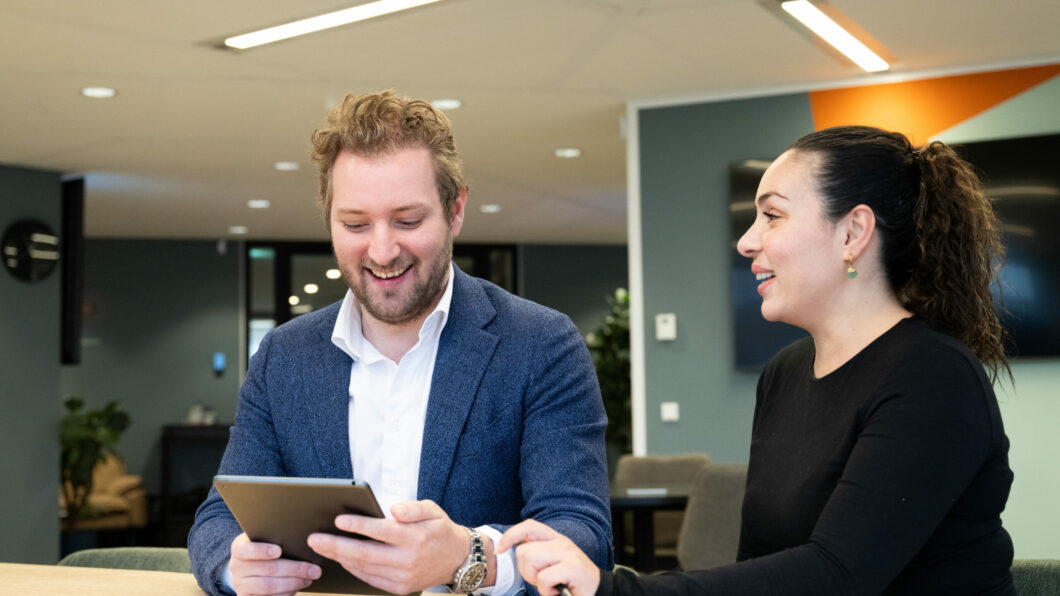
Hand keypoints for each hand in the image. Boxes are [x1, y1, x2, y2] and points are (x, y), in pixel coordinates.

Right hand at [228, 532, 320, 595]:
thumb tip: (304, 537)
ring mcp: (240, 584)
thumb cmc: (264, 548)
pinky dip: (285, 594)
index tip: (279, 550)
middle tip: (314, 569)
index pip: (245, 549)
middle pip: (266, 569)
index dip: (261, 550)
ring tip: (309, 579)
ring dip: (292, 583)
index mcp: (239, 548)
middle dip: (293, 569)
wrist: (249, 568)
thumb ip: (275, 537)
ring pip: (268, 586)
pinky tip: (297, 589)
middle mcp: (236, 567)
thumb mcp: (264, 539)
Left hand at [307, 499, 488, 593]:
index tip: (338, 520)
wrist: (457, 559)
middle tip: (315, 539)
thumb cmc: (440, 530)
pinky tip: (342, 559)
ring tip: (322, 548)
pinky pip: (370, 579)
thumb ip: (412, 508)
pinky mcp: (400, 588)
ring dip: (340, 558)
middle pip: (365, 554)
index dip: (357, 526)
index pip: (380, 531)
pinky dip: (354, 569)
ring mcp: (403, 577)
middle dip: (336, 546)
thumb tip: (393, 510)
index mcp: (415, 538)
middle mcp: (408, 560)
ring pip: (364, 568)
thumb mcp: (432, 510)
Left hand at [499, 520, 599, 595]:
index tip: (499, 550)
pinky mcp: (573, 568)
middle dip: (526, 572)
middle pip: (523, 550)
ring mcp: (568, 554)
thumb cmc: (571, 582)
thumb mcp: (552, 565)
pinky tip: (557, 592)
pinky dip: (546, 591)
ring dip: (536, 580)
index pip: (529, 526)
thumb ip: (536, 555)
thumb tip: (509, 549)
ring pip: (531, 560)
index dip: (510, 535)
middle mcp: (562, 542)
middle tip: (542, 581)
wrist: (599, 593)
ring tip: (551, 586)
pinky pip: (544, 578)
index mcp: (556, 539)